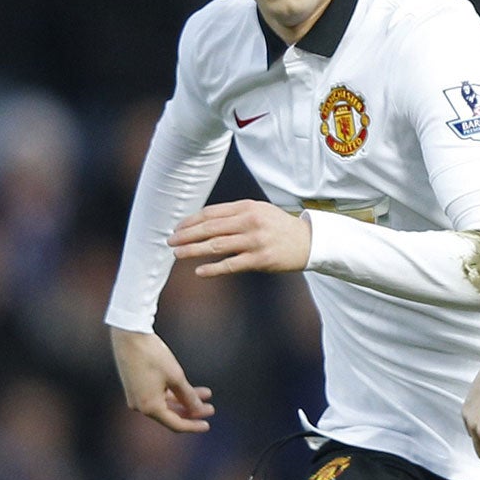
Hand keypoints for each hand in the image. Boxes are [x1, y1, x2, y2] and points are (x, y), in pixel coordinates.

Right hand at [110, 327, 214, 433]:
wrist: (130, 335)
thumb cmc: (153, 356)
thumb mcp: (176, 377)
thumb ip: (188, 397)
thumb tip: (198, 411)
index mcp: (149, 407)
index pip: (176, 424)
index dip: (193, 426)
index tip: (207, 425)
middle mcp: (140, 406)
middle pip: (171, 415)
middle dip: (192, 412)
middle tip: (211, 409)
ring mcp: (137, 397)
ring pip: (166, 404)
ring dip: (185, 401)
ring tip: (206, 394)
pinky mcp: (135, 387)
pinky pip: (158, 396)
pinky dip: (173, 393)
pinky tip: (189, 388)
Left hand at [169, 199, 312, 275]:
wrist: (309, 242)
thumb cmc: (279, 227)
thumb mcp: (259, 211)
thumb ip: (234, 214)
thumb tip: (204, 222)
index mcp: (247, 207)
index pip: (211, 213)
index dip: (191, 221)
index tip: (177, 229)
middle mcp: (249, 222)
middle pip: (209, 228)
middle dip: (186, 235)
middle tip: (170, 242)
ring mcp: (255, 241)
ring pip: (216, 246)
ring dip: (193, 250)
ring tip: (177, 254)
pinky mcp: (261, 260)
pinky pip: (231, 265)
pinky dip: (213, 268)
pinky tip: (199, 271)